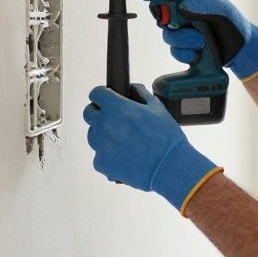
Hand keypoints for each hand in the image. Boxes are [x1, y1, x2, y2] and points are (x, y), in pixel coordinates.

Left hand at [83, 83, 221, 213]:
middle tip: (115, 120)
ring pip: (93, 135)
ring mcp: (100, 146)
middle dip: (99, 113)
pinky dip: (109, 156)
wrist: (168, 167)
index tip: (106, 99)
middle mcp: (104, 125)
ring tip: (122, 141)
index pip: (96, 93)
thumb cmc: (165, 138)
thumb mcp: (158, 108)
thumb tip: (134, 89)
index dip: (102, 95)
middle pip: (89, 114)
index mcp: (116, 108)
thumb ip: (142, 94)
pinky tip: (124, 156)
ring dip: (103, 135)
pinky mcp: (101, 163)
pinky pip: (99, 156)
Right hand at [158, 0, 257, 80]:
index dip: (165, 7)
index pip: (171, 0)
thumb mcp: (224, 11)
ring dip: (182, 42)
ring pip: (169, 37)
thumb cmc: (236, 26)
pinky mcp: (187, 49)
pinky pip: (175, 51)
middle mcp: (187, 17)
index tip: (169, 14)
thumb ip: (206, 5)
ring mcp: (186, 33)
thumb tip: (183, 5)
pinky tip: (196, 55)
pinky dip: (183, 54)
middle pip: (166, 20)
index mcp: (194, 2)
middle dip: (177, 29)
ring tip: (201, 44)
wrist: (242, 51)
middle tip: (192, 32)